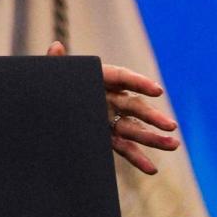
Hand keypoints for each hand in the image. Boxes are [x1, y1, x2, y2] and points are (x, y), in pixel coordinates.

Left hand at [46, 41, 179, 174]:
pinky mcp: (106, 135)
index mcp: (99, 77)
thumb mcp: (51, 75)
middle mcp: (109, 97)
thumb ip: (55, 64)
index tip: (157, 90)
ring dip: (153, 138)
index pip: (123, 78)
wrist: (43, 107)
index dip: (139, 83)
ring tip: (173, 145)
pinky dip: (137, 158)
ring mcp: (110, 117)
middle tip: (171, 126)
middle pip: (134, 106)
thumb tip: (56, 47)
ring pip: (134, 129)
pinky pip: (123, 147)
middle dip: (152, 117)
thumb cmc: (50, 85)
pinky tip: (152, 169)